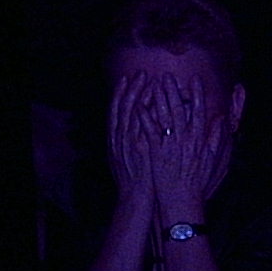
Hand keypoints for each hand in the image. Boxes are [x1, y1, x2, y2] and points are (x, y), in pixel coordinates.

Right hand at [108, 71, 152, 211]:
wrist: (136, 197)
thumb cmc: (135, 177)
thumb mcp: (124, 156)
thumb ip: (128, 138)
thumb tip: (136, 122)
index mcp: (116, 139)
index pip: (116, 110)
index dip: (120, 93)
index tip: (126, 78)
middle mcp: (121, 138)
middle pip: (124, 107)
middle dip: (132, 88)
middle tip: (140, 72)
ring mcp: (131, 142)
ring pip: (134, 112)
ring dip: (141, 95)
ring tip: (149, 79)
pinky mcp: (143, 148)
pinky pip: (145, 125)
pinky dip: (149, 111)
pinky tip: (156, 99)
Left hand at [138, 72, 229, 210]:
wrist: (181, 200)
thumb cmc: (197, 181)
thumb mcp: (212, 160)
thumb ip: (216, 138)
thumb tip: (221, 120)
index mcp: (199, 140)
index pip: (199, 112)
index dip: (197, 95)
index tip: (195, 80)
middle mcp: (184, 139)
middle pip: (179, 110)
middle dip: (173, 91)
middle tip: (167, 75)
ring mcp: (169, 145)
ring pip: (164, 117)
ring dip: (159, 99)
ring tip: (153, 84)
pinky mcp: (155, 152)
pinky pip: (149, 131)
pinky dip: (145, 118)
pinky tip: (140, 106)